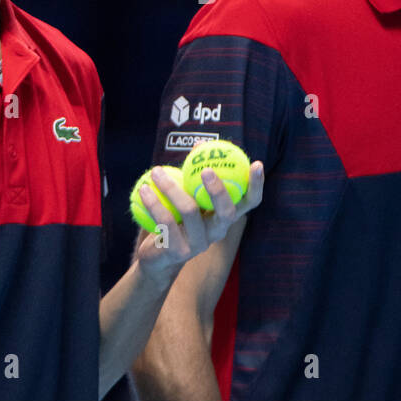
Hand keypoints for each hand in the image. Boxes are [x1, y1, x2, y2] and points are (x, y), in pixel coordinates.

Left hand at [134, 160, 264, 286]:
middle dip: (219, 190)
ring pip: (189, 211)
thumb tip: (201, 144)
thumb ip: (195, 172)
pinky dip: (153, 202)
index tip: (256, 163)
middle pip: (227, 212)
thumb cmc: (175, 218)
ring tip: (156, 171)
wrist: (156, 256)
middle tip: (206, 169)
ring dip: (171, 187)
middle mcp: (217, 231)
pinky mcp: (179, 252)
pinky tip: (144, 189)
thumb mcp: (187, 194)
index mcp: (224, 216)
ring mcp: (200, 244)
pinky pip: (166, 221)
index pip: (249, 203)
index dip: (256, 185)